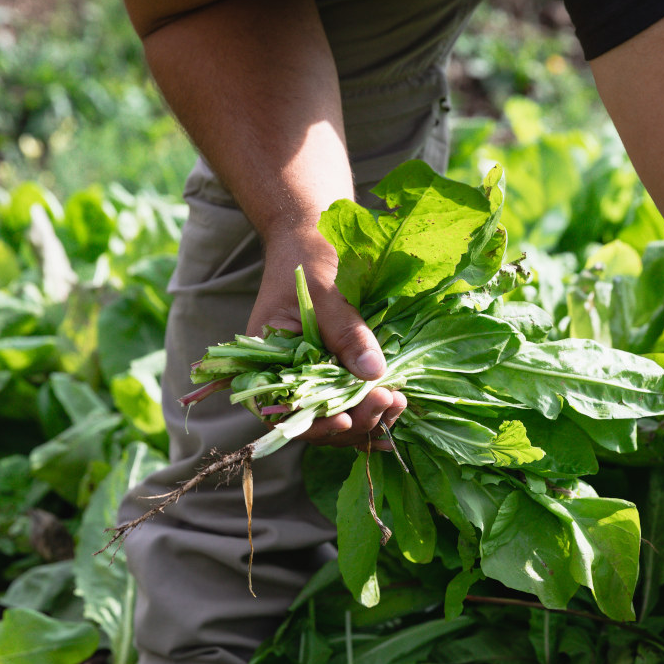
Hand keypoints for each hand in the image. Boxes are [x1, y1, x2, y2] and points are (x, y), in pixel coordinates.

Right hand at [247, 226, 405, 450]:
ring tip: (397, 402)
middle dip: (353, 419)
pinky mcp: (337, 369)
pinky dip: (374, 407)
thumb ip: (346, 332)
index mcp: (266, 362)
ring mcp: (314, 375)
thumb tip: (371, 373)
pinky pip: (354, 399)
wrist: (311, 238)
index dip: (315, 425)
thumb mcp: (326, 293)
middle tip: (387, 400)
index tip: (347, 420)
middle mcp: (287, 376)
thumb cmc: (306, 257)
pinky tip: (397, 407)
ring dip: (369, 417)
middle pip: (316, 421)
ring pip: (339, 415)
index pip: (284, 412)